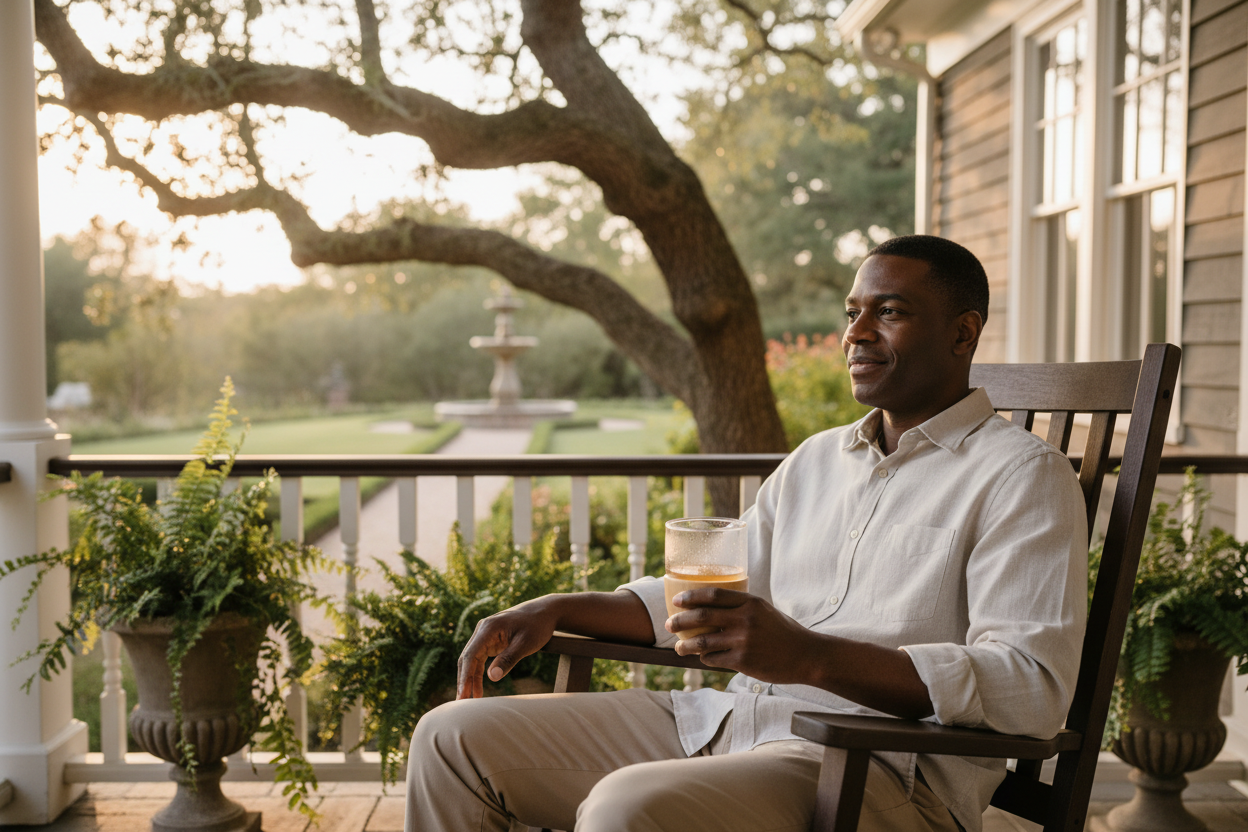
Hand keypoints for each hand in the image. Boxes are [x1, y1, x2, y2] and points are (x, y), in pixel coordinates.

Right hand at [456, 597, 556, 699]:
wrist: (545, 612)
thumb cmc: (537, 626)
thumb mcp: (526, 644)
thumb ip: (508, 659)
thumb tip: (492, 678)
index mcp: (488, 628)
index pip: (471, 654)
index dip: (465, 676)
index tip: (463, 694)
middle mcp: (483, 630)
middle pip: (467, 658)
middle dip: (464, 681)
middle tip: (460, 703)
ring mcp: (485, 635)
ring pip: (472, 660)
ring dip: (469, 680)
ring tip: (468, 701)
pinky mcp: (490, 641)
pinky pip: (480, 660)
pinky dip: (478, 674)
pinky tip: (477, 690)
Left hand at [667, 588, 814, 683]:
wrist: (806, 656)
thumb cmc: (784, 632)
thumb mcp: (765, 611)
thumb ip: (742, 607)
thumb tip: (712, 609)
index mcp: (751, 603)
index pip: (713, 595)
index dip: (691, 597)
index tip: (676, 600)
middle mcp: (745, 619)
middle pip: (702, 616)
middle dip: (680, 621)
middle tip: (670, 624)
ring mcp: (743, 641)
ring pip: (703, 642)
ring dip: (686, 645)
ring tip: (679, 647)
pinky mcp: (743, 662)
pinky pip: (714, 659)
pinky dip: (705, 658)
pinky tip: (703, 658)